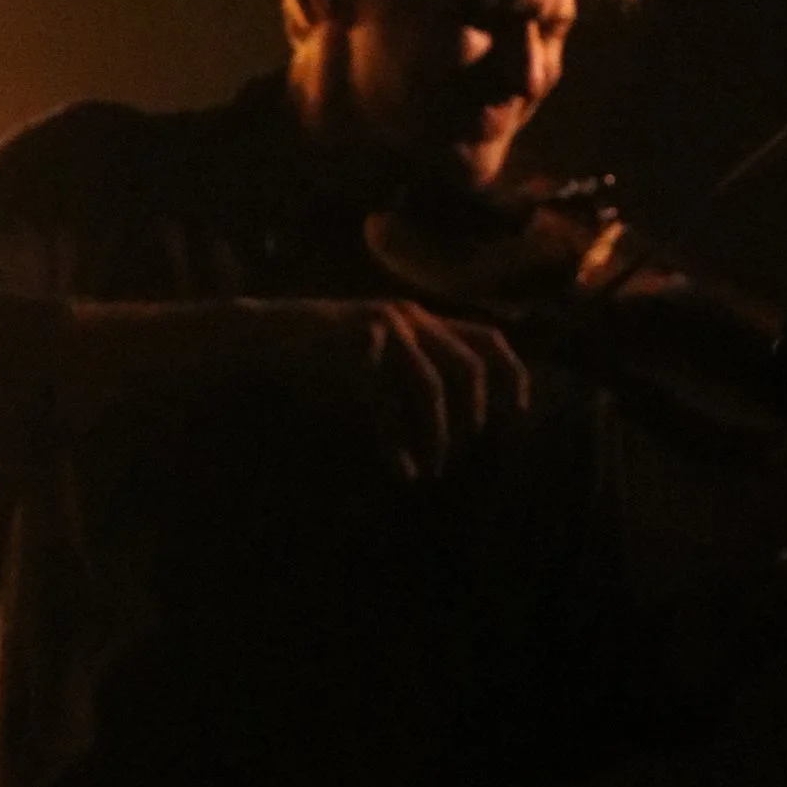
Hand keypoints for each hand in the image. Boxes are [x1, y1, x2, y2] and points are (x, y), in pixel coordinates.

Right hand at [256, 295, 530, 479]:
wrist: (265, 335)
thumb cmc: (324, 355)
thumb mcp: (378, 360)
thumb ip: (412, 377)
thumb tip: (452, 425)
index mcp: (422, 319)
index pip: (488, 338)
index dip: (513, 375)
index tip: (520, 413)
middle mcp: (409, 317)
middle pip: (469, 364)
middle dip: (476, 414)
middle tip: (466, 451)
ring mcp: (381, 327)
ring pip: (430, 384)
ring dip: (438, 434)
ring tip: (433, 469)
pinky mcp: (352, 346)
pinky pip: (385, 401)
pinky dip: (395, 442)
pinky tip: (400, 469)